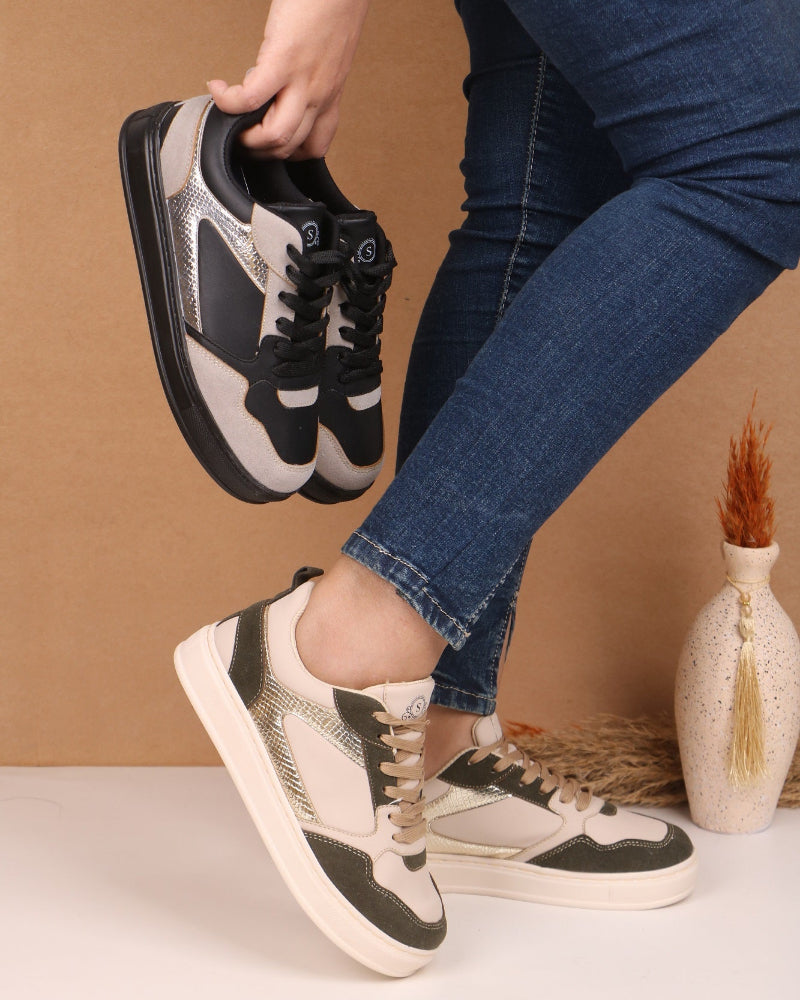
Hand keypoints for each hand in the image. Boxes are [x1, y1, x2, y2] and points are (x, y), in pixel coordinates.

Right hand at [208, 0, 370, 158]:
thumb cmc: (335, 8)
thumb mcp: (330, 56)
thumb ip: (313, 77)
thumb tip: (288, 84)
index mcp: (330, 95)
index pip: (313, 148)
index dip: (287, 154)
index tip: (267, 139)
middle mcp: (319, 95)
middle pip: (289, 148)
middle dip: (258, 150)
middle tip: (238, 133)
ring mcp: (303, 81)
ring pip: (274, 137)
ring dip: (245, 137)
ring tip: (229, 120)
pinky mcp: (283, 59)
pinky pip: (251, 98)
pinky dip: (228, 101)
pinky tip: (217, 89)